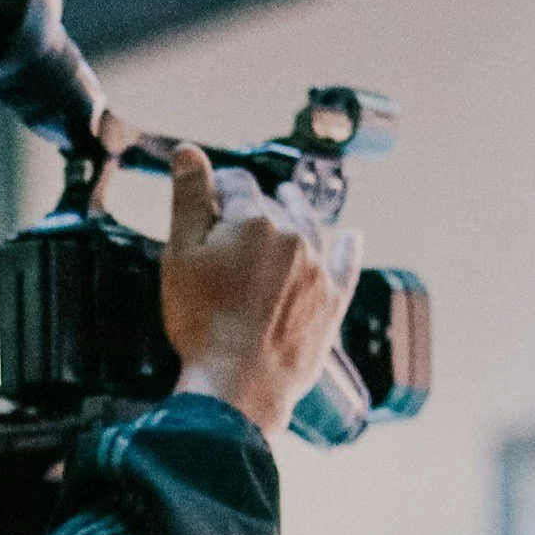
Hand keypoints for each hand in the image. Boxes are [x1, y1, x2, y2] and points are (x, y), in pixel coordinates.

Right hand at [161, 144, 355, 434]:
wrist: (240, 383)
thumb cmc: (203, 324)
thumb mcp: (180, 255)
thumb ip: (188, 198)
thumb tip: (189, 152)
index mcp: (252, 220)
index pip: (235, 184)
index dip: (218, 185)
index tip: (209, 192)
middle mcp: (292, 236)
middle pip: (272, 205)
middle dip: (254, 203)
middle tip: (237, 210)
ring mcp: (317, 268)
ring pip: (310, 226)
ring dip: (298, 211)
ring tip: (290, 200)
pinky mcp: (332, 301)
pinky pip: (347, 264)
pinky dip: (349, 248)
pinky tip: (353, 237)